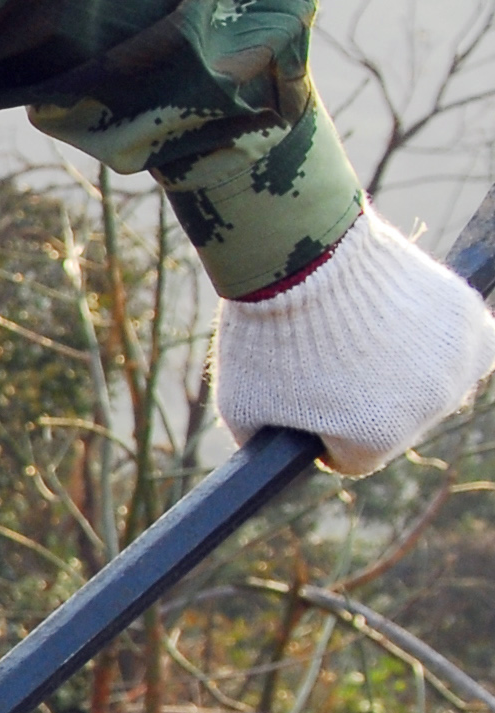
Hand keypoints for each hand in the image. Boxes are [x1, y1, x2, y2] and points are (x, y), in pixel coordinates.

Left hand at [215, 213, 494, 475]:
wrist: (301, 255)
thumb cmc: (266, 333)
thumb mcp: (244, 406)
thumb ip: (270, 441)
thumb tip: (276, 455)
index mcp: (377, 437)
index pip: (353, 457)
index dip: (326, 434)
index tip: (312, 408)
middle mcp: (428, 407)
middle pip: (397, 421)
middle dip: (366, 401)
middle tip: (333, 363)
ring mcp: (454, 360)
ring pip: (430, 383)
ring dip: (404, 369)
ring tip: (361, 337)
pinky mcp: (467, 317)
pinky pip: (459, 344)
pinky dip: (434, 336)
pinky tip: (402, 322)